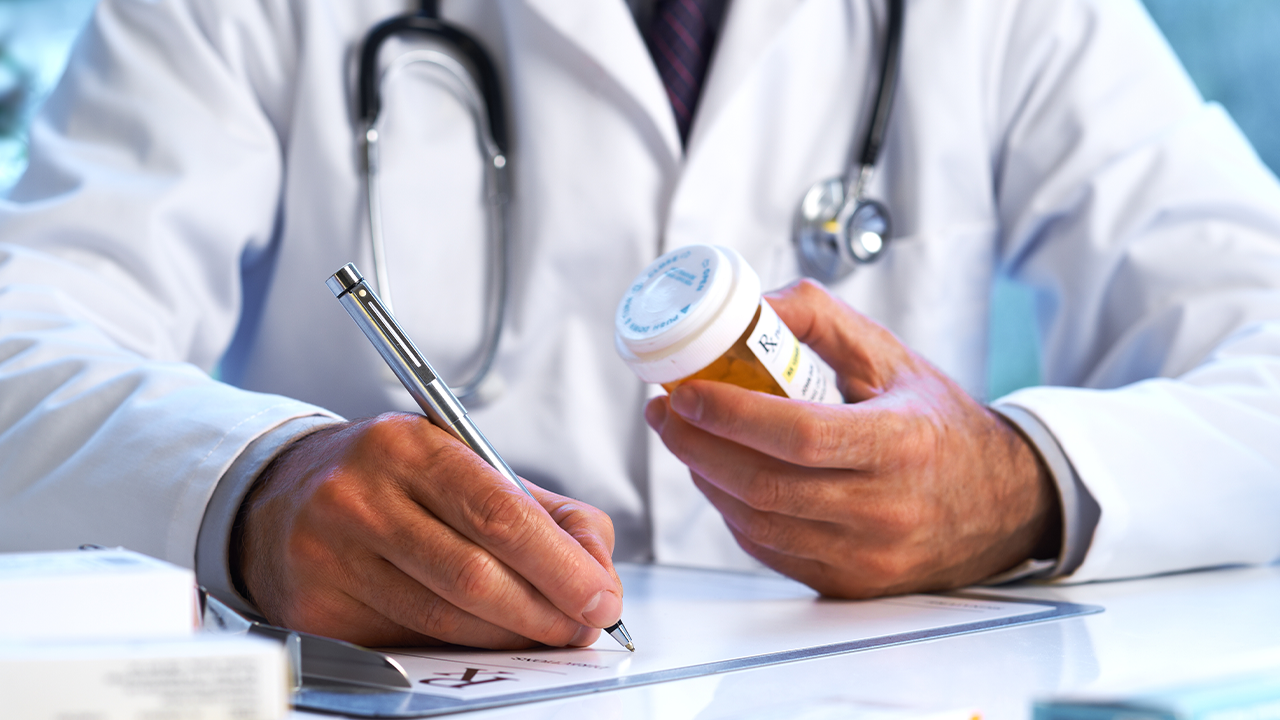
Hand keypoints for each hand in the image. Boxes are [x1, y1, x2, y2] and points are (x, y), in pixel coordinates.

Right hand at [233, 413, 623, 647]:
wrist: (281, 492)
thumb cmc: (387, 479)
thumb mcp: (461, 464)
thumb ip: (540, 509)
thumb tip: (595, 564)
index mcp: (410, 447)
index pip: (499, 514)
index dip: (560, 565)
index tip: (601, 595)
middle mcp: (362, 497)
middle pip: (474, 575)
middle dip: (546, 610)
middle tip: (583, 625)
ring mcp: (332, 556)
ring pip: (443, 620)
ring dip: (510, 638)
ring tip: (546, 634)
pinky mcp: (316, 609)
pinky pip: (407, 644)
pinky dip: (458, 651)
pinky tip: (485, 641)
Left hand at [645, 280, 1059, 597]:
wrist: (1001, 505)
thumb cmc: (940, 425)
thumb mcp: (894, 357)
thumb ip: (823, 320)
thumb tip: (753, 304)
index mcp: (900, 443)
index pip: (797, 435)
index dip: (729, 414)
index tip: (684, 392)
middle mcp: (884, 508)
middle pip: (763, 485)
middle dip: (696, 445)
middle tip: (666, 412)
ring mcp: (865, 555)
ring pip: (757, 522)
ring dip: (707, 478)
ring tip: (686, 438)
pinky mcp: (848, 583)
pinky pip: (771, 549)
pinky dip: (734, 512)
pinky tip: (722, 478)